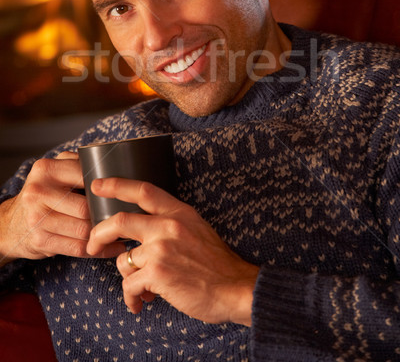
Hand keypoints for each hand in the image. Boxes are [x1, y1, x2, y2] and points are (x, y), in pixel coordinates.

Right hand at [0, 152, 124, 264]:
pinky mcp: (40, 240)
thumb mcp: (53, 173)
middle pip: (86, 207)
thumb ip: (77, 165)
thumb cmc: (43, 196)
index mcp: (46, 169)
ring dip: (105, 233)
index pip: (86, 176)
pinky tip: (111, 247)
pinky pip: (77, 248)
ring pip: (83, 229)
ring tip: (122, 232)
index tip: (122, 193)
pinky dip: (98, 250)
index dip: (106, 187)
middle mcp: (38, 192)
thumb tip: (112, 169)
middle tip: (124, 215)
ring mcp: (37, 218)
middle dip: (106, 213)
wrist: (11, 224)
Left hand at [86, 178, 259, 325]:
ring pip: (123, 260)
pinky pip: (129, 285)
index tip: (97, 185)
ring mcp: (162, 249)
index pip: (143, 190)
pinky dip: (132, 297)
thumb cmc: (216, 263)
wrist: (235, 288)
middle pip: (119, 220)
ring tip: (141, 289)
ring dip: (127, 278)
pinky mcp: (158, 274)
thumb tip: (140, 232)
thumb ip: (170, 223)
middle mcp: (168, 226)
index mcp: (178, 212)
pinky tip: (142, 303)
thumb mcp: (196, 228)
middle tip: (93, 245)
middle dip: (98, 234)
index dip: (117, 185)